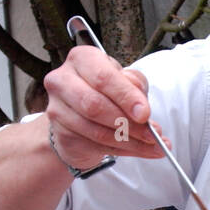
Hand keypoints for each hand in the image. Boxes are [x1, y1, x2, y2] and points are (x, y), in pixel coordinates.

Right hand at [44, 46, 169, 170]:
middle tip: (152, 134)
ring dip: (129, 141)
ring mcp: (57, 109)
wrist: (80, 114)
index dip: (126, 97)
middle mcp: (62, 81)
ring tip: (152, 145)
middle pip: (95, 105)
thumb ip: (135, 88)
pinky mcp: (60, 134)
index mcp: (81, 59)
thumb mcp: (125, 81)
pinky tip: (140, 150)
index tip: (145, 113)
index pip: (103, 77)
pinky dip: (122, 150)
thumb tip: (142, 109)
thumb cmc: (106, 91)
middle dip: (128, 123)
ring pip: (96, 131)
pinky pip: (94, 146)